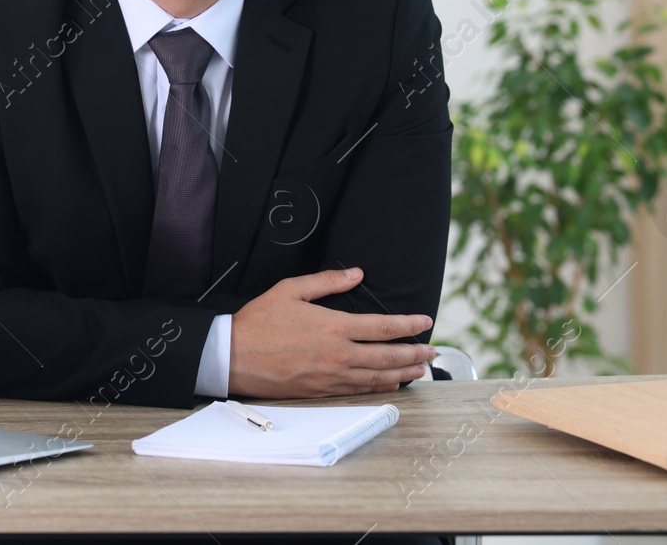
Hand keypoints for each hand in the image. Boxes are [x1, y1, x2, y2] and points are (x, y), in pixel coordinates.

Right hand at [228, 266, 435, 398]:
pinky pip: (359, 391)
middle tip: (433, 352)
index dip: (409, 325)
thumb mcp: (290, 290)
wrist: (234, 356)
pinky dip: (380, 388)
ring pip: (378, 378)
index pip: (383, 327)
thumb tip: (356, 274)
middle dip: (415, 353)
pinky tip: (391, 385)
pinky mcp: (321, 391)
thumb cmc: (259, 321)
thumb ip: (326, 282)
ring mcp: (331, 376)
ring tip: (420, 370)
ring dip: (403, 374)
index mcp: (333, 327)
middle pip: (388, 357)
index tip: (426, 322)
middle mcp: (338, 355)